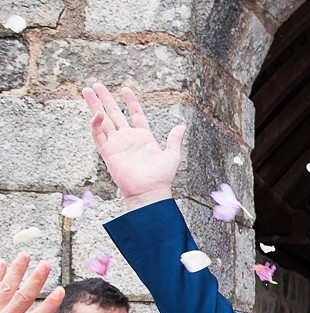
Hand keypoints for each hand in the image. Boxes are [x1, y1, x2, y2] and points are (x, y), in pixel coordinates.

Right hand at [83, 84, 184, 209]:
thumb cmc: (161, 177)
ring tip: (87, 90)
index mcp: (143, 137)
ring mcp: (116, 143)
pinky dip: (96, 123)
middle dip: (105, 99)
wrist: (149, 192)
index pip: (135, 114)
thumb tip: (182, 126)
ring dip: (94, 105)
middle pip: (114, 113)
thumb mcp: (172, 155)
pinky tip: (97, 113)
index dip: (131, 102)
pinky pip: (98, 134)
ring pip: (102, 120)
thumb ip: (174, 140)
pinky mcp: (108, 151)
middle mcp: (128, 138)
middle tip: (96, 85)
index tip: (125, 89)